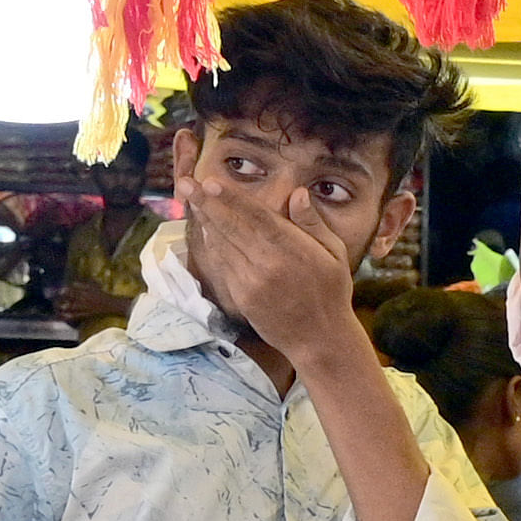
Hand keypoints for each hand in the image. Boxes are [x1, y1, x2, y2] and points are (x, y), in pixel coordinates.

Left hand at [179, 154, 372, 362]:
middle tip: (186, 183)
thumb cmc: (331, 293)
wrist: (320, 339)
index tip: (210, 181)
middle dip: (206, 203)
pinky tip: (206, 230)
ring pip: (222, 244)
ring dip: (205, 221)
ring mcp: (252, 282)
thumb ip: (313, 223)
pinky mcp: (242, 297)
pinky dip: (212, 245)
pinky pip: (223, 265)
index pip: (256, 215)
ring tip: (191, 199)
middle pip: (231, 226)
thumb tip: (297, 193)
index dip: (231, 197)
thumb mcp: (334, 254)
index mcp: (292, 248)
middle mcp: (268, 263)